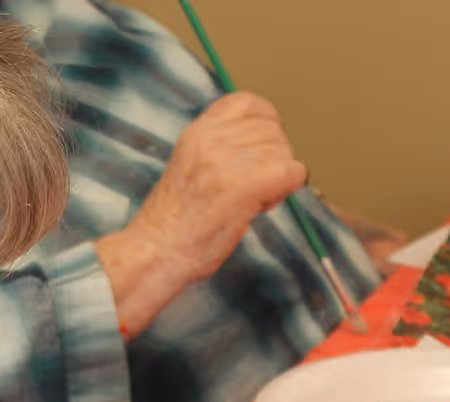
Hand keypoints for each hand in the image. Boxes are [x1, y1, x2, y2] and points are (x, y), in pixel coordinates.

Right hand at [97, 92, 307, 335]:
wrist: (156, 251)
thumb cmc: (169, 224)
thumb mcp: (187, 166)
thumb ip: (216, 151)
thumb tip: (255, 150)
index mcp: (198, 132)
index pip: (247, 102)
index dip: (265, 120)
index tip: (263, 143)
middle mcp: (215, 139)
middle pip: (272, 130)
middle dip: (272, 157)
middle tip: (253, 186)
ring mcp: (231, 159)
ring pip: (284, 152)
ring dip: (277, 177)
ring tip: (252, 199)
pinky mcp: (249, 183)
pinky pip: (293, 173)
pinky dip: (285, 191)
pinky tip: (261, 206)